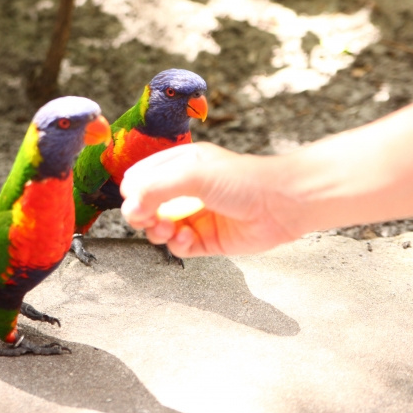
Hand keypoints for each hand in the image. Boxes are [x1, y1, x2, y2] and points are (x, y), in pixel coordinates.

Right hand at [120, 142, 304, 256]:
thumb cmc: (243, 180)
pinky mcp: (207, 239)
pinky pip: (179, 247)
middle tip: (147, 218)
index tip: (137, 202)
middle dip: (141, 215)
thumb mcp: (193, 173)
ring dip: (157, 231)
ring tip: (168, 229)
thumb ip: (156, 187)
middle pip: (145, 206)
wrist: (282, 205)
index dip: (133, 191)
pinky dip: (178, 244)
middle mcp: (185, 189)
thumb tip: (130, 207)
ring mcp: (195, 215)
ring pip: (159, 228)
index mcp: (180, 165)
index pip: (140, 177)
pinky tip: (189, 237)